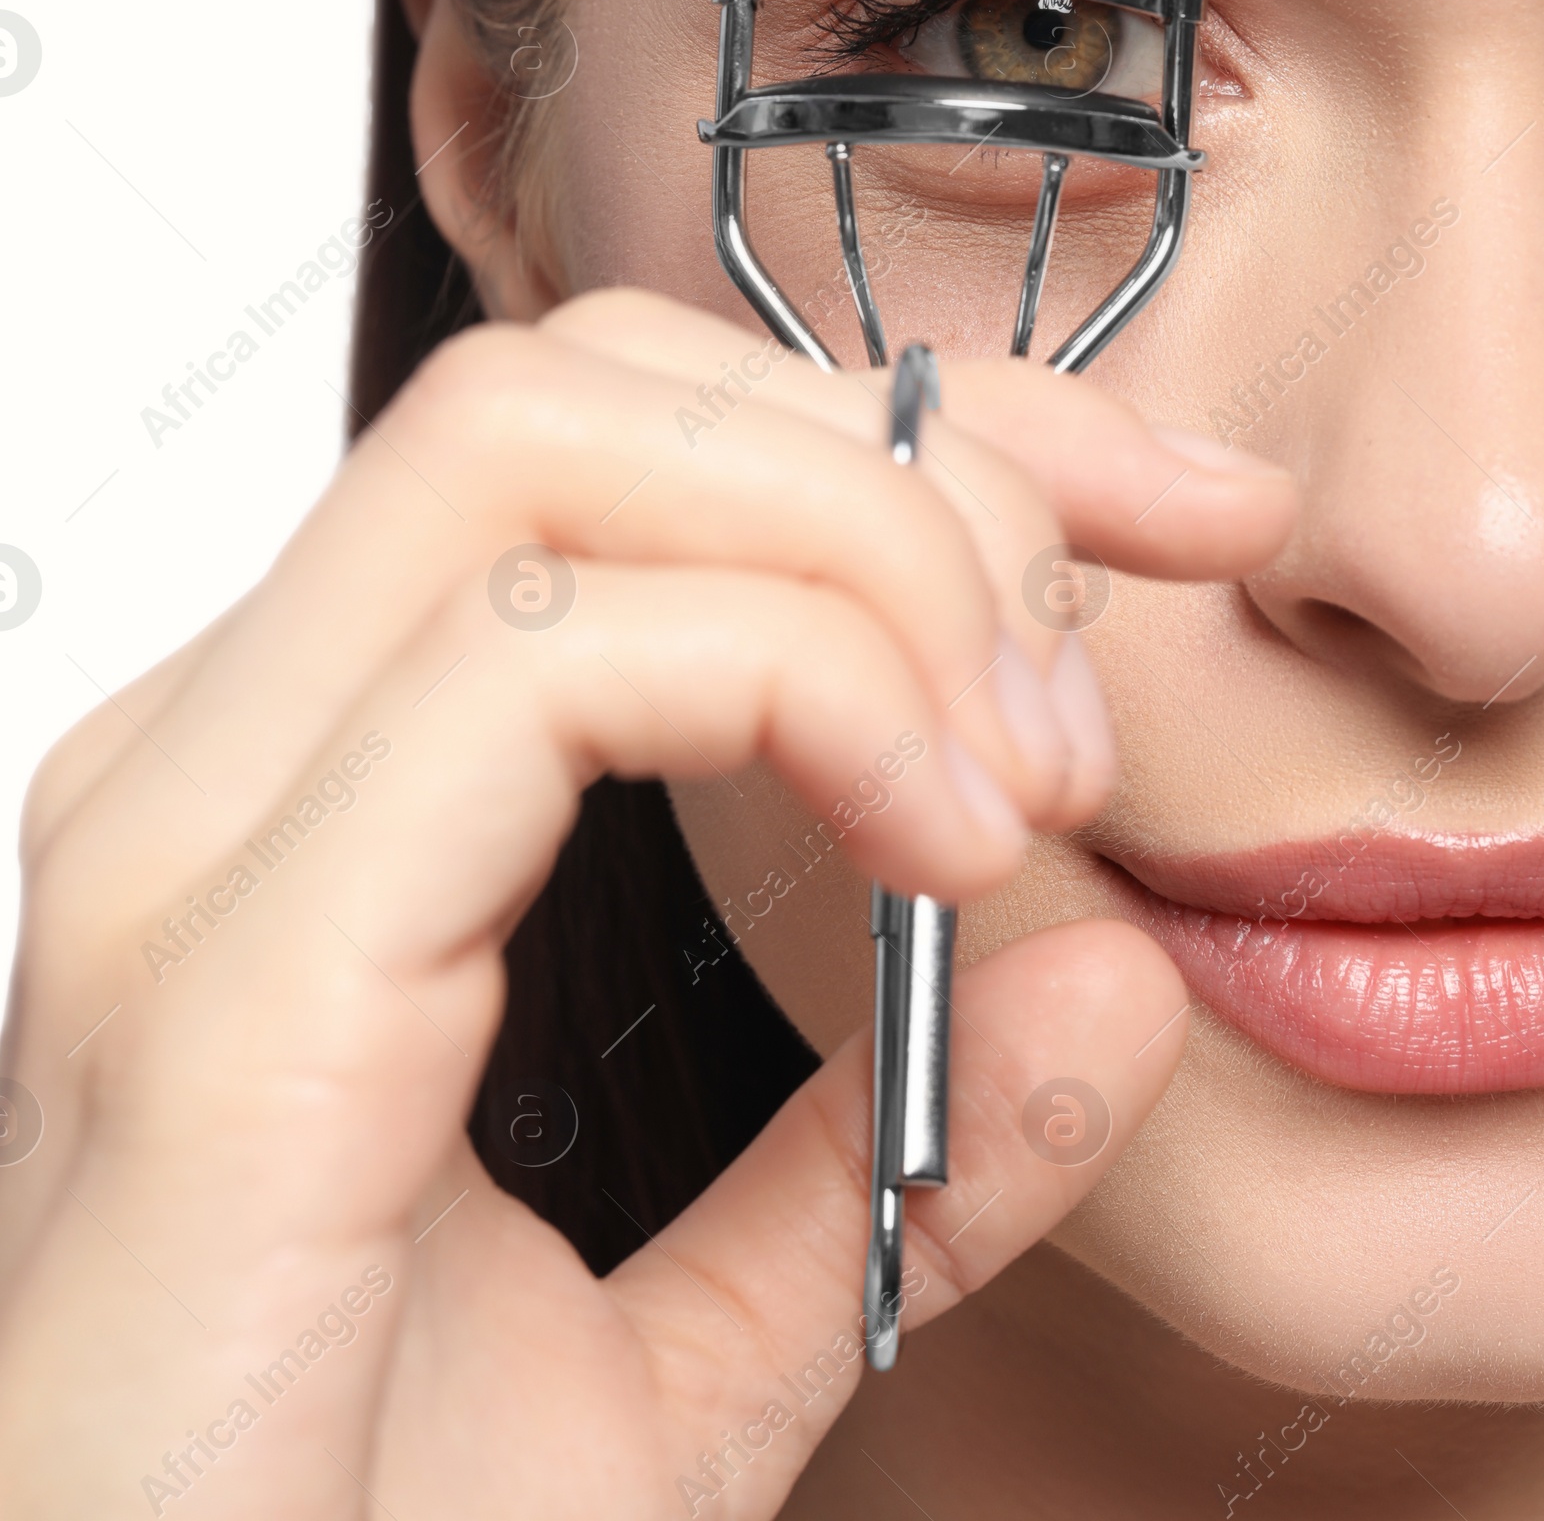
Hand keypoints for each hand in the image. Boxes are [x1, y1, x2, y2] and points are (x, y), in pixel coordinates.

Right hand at [0, 290, 1292, 1517]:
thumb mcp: (688, 1348)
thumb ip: (888, 1155)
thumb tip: (1108, 984)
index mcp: (305, 802)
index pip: (614, 434)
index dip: (916, 426)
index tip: (1163, 520)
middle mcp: (216, 766)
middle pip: (589, 384)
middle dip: (909, 459)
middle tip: (1086, 684)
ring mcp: (190, 850)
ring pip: (550, 448)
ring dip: (866, 556)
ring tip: (1019, 781)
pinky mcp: (220, 986)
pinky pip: (534, 659)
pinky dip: (796, 682)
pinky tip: (939, 843)